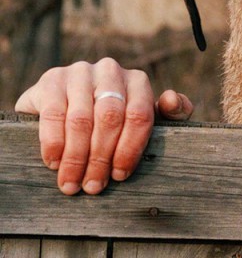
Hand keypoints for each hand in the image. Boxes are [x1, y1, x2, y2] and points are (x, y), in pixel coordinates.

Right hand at [15, 57, 192, 194]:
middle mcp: (111, 70)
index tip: (120, 176)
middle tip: (93, 186)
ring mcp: (80, 72)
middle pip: (110, 118)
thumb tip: (172, 99)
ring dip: (76, 157)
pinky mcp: (52, 79)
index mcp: (137, 81)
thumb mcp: (142, 119)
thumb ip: (169, 114)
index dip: (130, 149)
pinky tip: (54, 163)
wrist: (64, 105)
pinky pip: (54, 115)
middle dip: (101, 157)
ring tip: (72, 183)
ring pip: (81, 119)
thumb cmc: (114, 120)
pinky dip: (54, 143)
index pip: (140, 116)